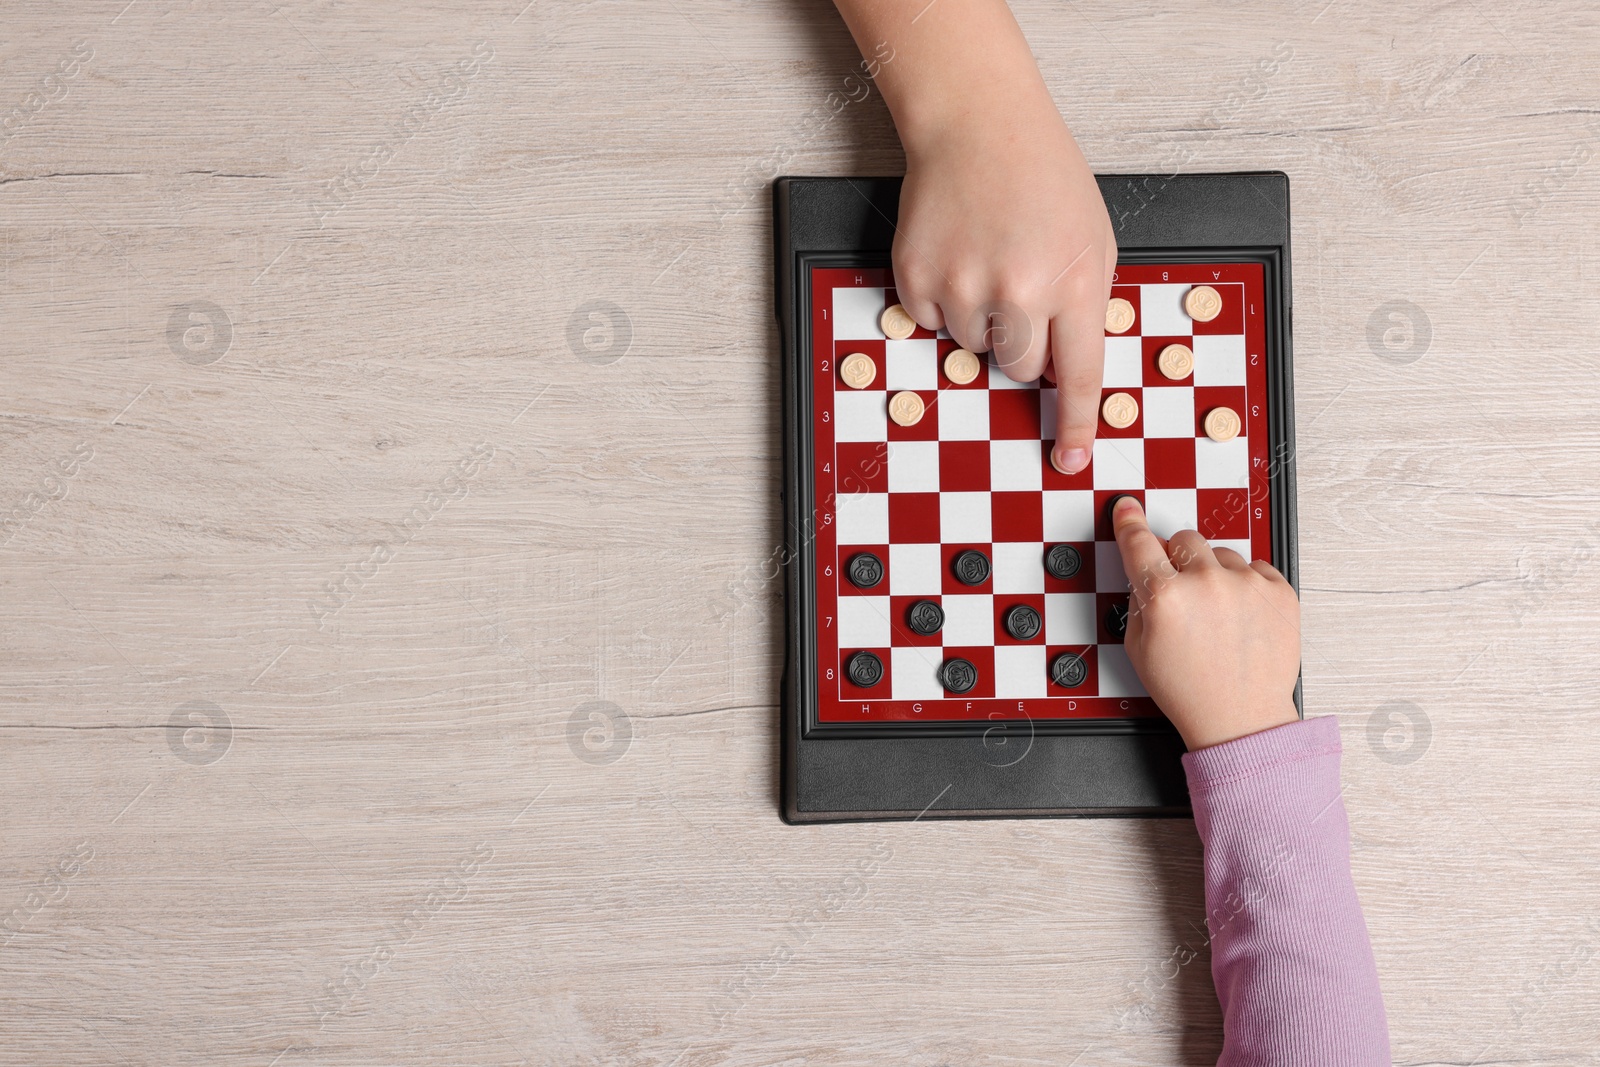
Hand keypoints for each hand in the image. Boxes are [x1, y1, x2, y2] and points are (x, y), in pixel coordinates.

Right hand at [892, 107, 1114, 474]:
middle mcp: (1019, 290)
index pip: (1079, 375)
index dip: (1076, 424)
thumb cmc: (1041, 177)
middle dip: (1025, 346)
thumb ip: (1086, 305)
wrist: (977, 125)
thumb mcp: (1093, 238)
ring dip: (982, 318)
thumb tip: (1066, 370)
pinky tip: (957, 256)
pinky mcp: (918, 280)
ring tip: (989, 259)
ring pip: (975, 348)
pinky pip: (932, 325)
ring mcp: (963, 287)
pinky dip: (944, 301)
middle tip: (1022, 292)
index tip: (1071, 459)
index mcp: (1075, 281)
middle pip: (1021, 369)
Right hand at [1111, 496, 1300, 750]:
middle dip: (1179, 560)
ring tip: (1217, 615)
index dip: (1128, 522)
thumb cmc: (1191, 692)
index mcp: (1165, 597)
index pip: (1139, 543)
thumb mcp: (1139, 650)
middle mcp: (1206, 583)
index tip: (1127, 508)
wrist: (1242, 719)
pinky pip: (1256, 569)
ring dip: (1215, 574)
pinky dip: (1246, 586)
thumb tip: (1144, 576)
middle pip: (1185, 540)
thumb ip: (1138, 603)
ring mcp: (1246, 584)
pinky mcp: (1279, 591)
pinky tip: (1240, 617)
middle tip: (1183, 593)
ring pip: (1222, 554)